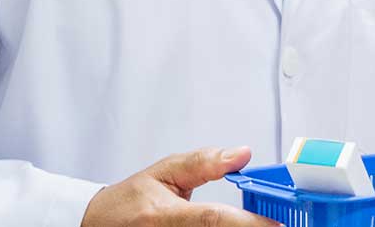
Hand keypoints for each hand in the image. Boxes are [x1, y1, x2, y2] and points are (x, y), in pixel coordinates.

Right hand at [82, 147, 282, 226]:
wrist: (96, 226)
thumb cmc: (129, 203)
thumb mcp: (164, 172)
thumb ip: (205, 163)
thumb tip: (242, 154)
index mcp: (164, 216)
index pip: (213, 220)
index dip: (248, 224)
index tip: (278, 225)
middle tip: (274, 225)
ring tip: (255, 224)